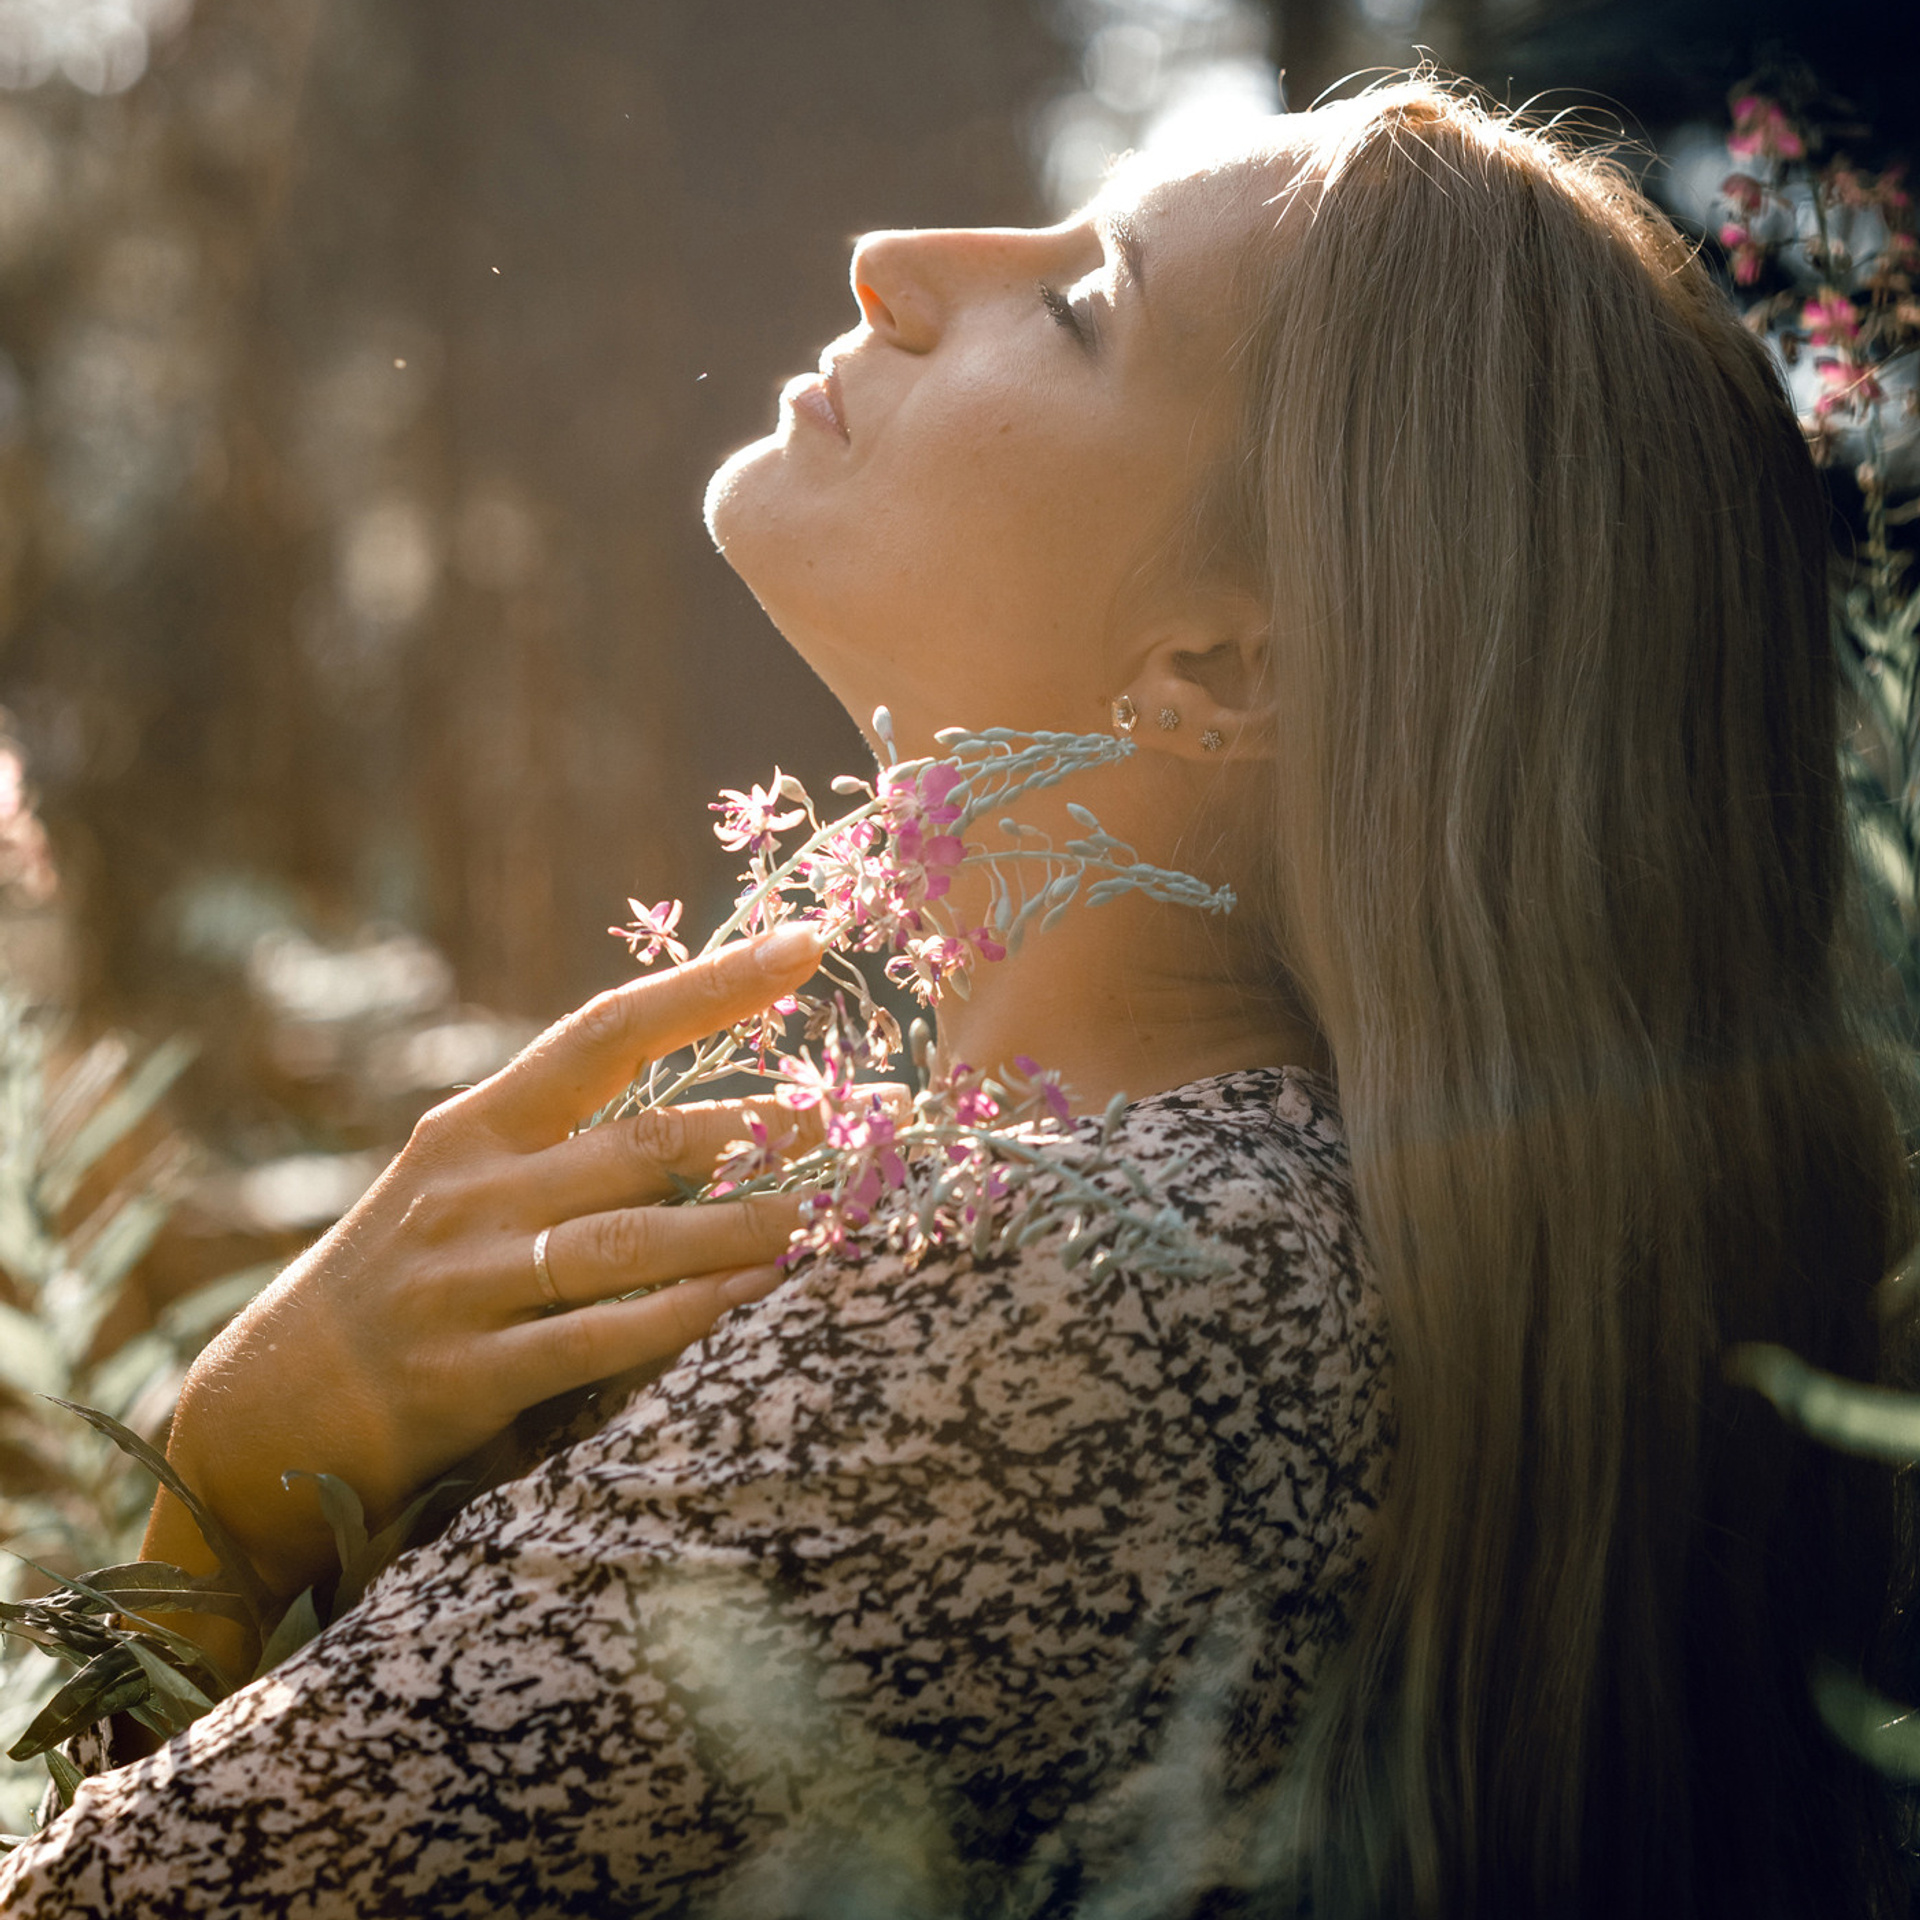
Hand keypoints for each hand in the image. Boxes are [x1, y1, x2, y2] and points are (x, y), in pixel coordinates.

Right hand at [148, 922, 827, 1607]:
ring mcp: (467, 1281)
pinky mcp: (468, 1375)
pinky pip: (598, 1339)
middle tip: (874, 1115)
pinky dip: (681, 1317)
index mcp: (477, 1124)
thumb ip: (567, 1145)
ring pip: (637, 1241)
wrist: (274, 1403)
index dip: (711, 986)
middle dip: (768, 1128)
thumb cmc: (407, 1272)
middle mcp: (473, 1189)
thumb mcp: (463, 1181)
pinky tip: (749, 1297)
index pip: (607, 1030)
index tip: (806, 946)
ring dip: (747, 1228)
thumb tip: (713, 1122)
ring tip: (836, 1214)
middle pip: (647, 1144)